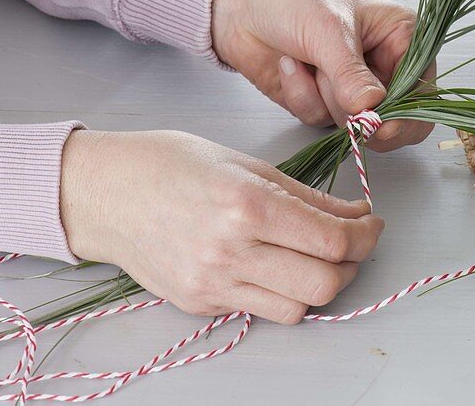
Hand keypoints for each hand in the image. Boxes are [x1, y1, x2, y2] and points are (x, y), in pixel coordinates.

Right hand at [60, 129, 383, 323]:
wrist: (102, 192)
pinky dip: (283, 292)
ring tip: (317, 256)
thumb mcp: (248, 165)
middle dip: (353, 263)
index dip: (366, 235)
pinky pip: (261, 311)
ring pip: (297, 308)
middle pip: (324, 284)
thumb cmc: (172, 163)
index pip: (333, 241)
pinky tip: (278, 265)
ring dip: (321, 284)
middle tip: (353, 242)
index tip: (372, 223)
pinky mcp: (200, 303)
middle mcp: (230, 252)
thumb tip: (357, 214)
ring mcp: (212, 284)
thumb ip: (308, 196)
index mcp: (247, 207)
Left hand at [211, 0, 433, 150]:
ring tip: (306, 59)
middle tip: (340, 98)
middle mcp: (384, 65)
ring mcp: (352, 87)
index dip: (408, 114)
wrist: (237, 2)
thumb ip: (353, 76)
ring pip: (354, 123)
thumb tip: (374, 111)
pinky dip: (301, 95)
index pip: (423, 91)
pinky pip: (320, 120)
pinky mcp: (322, 101)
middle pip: (395, 118)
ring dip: (324, 96)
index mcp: (402, 38)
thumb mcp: (328, 32)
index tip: (382, 125)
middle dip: (359, 110)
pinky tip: (289, 65)